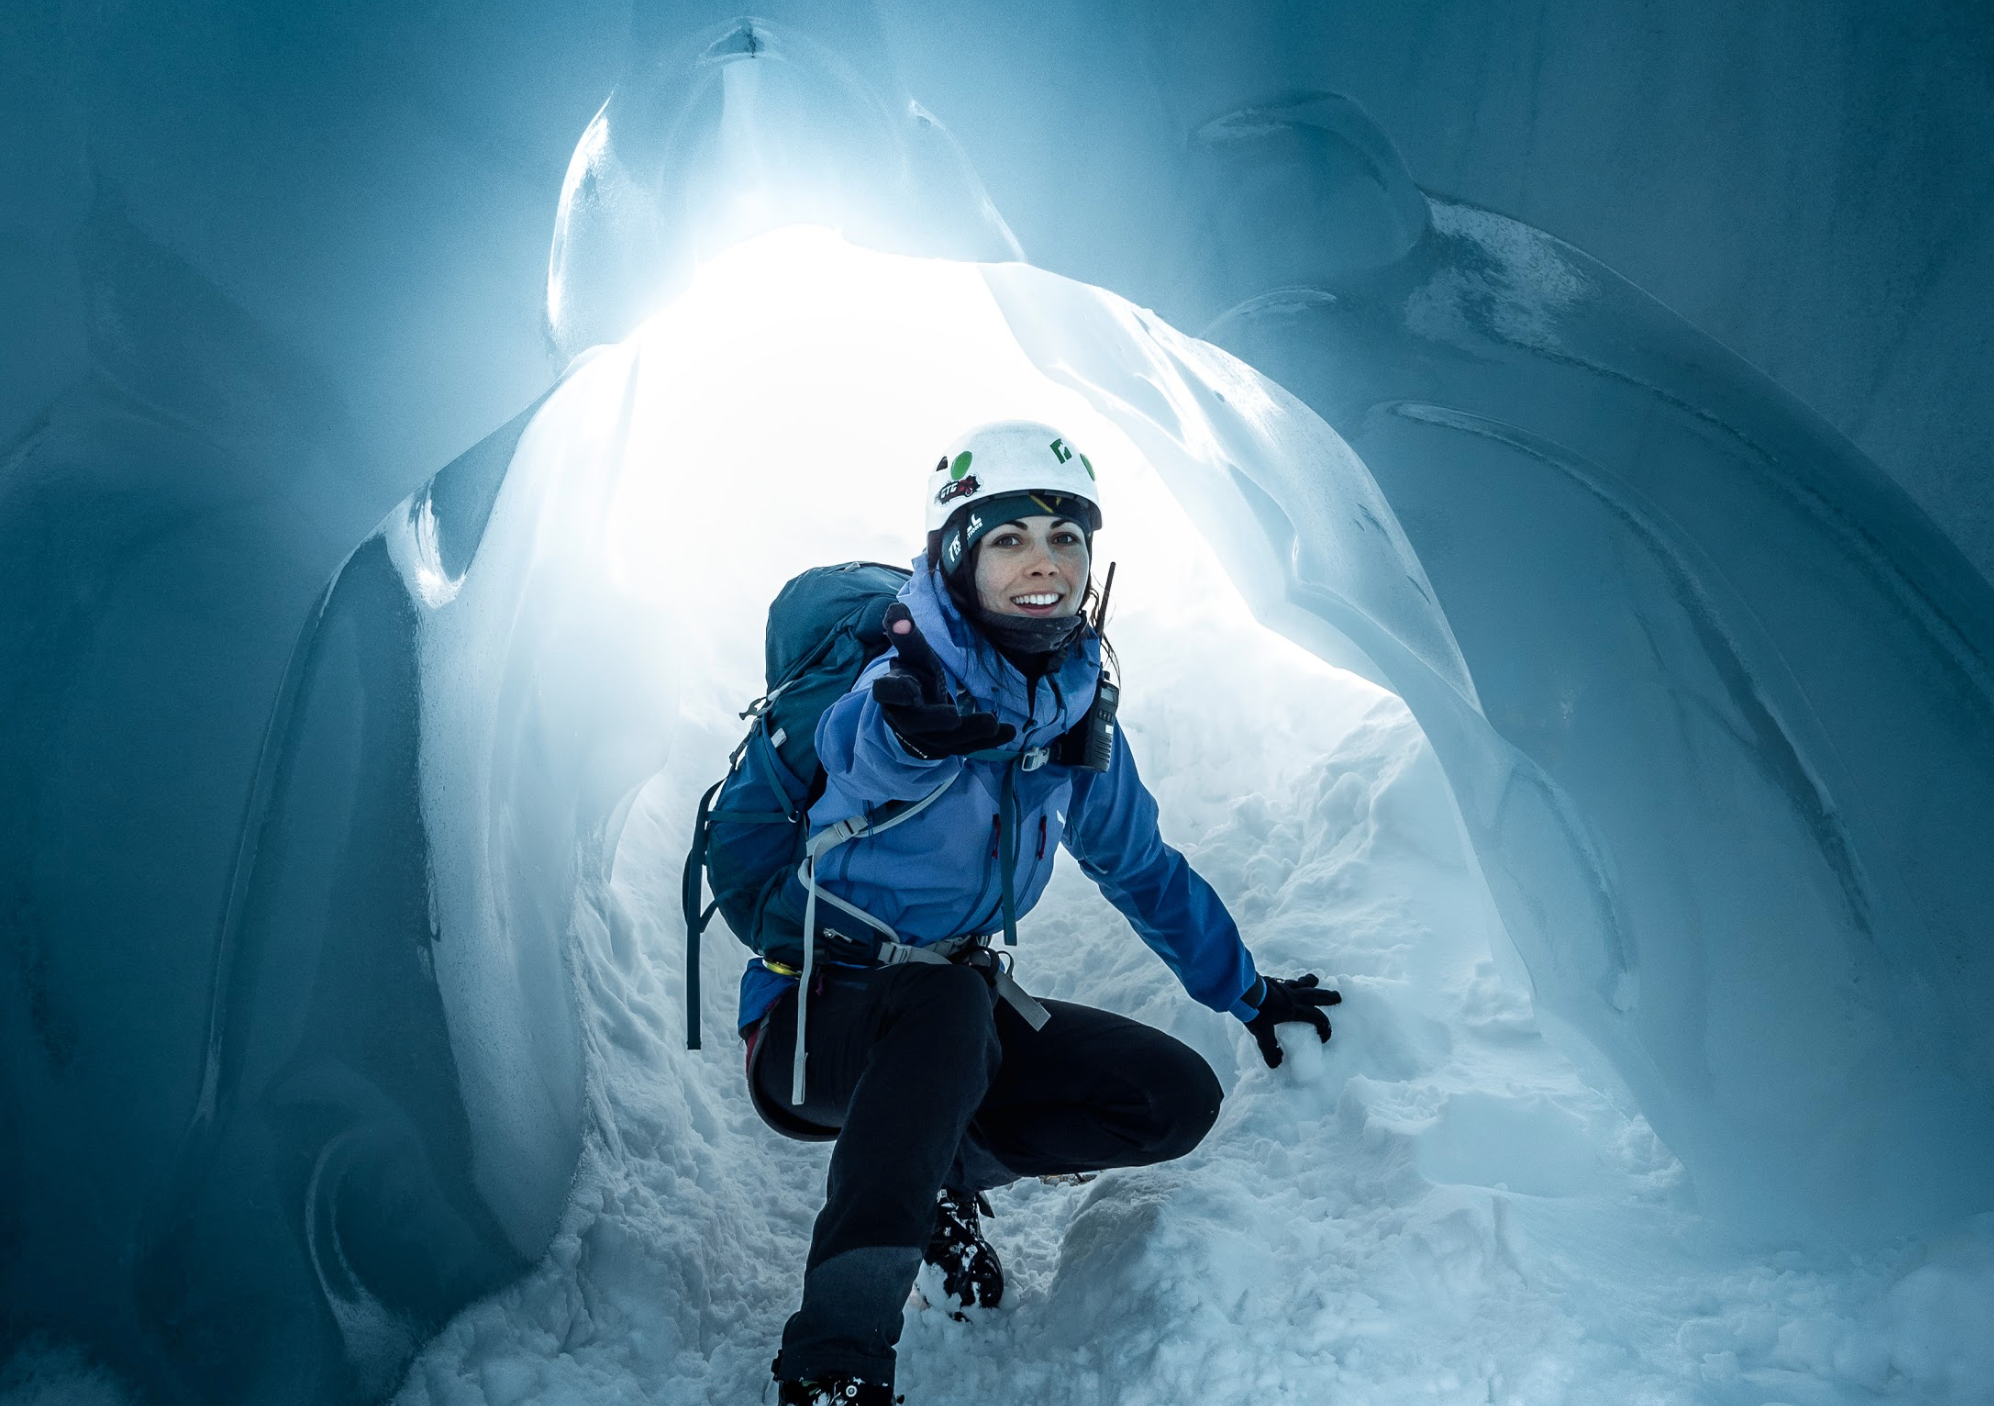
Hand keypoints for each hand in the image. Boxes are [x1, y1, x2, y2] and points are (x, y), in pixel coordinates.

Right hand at [871, 605, 1016, 759]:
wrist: (915, 712)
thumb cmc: (914, 676)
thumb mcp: (912, 655)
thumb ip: (906, 635)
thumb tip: (897, 607)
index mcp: (892, 692)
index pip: (886, 693)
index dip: (896, 691)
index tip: (910, 689)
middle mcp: (905, 718)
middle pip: (916, 723)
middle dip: (935, 720)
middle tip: (954, 717)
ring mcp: (926, 737)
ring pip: (946, 739)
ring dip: (970, 732)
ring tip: (993, 723)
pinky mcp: (947, 747)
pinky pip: (968, 747)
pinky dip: (989, 742)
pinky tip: (1010, 732)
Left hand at [1245, 974, 1342, 1067]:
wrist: (1242, 990)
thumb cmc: (1255, 1011)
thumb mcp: (1261, 1033)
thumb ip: (1270, 1049)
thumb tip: (1276, 1064)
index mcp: (1294, 1009)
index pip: (1316, 1017)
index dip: (1324, 1027)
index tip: (1324, 1036)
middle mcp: (1292, 996)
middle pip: (1315, 995)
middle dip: (1327, 997)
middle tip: (1338, 997)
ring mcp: (1283, 986)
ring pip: (1302, 982)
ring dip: (1310, 982)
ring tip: (1316, 980)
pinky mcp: (1273, 980)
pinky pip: (1287, 980)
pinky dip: (1292, 981)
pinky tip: (1289, 982)